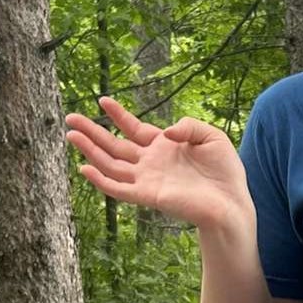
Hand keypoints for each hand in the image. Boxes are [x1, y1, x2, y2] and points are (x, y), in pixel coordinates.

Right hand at [65, 97, 252, 232]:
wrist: (231, 202)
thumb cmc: (225, 171)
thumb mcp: (211, 136)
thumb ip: (188, 126)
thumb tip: (165, 132)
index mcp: (163, 146)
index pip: (134, 128)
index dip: (118, 115)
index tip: (102, 100)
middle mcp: (151, 162)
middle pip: (114, 145)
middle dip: (92, 131)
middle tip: (71, 118)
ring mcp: (147, 179)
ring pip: (110, 164)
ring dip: (90, 151)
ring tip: (71, 135)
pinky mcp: (148, 195)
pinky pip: (118, 188)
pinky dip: (100, 180)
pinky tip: (84, 168)